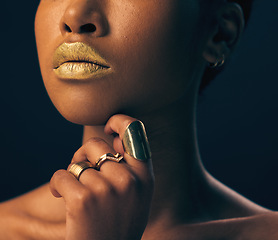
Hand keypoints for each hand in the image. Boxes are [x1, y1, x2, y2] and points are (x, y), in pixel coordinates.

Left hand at [50, 114, 153, 239]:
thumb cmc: (119, 221)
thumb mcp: (138, 194)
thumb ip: (131, 166)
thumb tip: (114, 137)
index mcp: (145, 177)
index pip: (134, 131)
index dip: (119, 121)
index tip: (107, 126)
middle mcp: (129, 180)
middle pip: (96, 145)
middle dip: (85, 155)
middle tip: (84, 172)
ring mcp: (107, 189)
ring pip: (78, 162)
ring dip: (73, 174)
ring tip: (78, 194)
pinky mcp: (83, 200)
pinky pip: (62, 175)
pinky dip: (58, 184)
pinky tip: (63, 197)